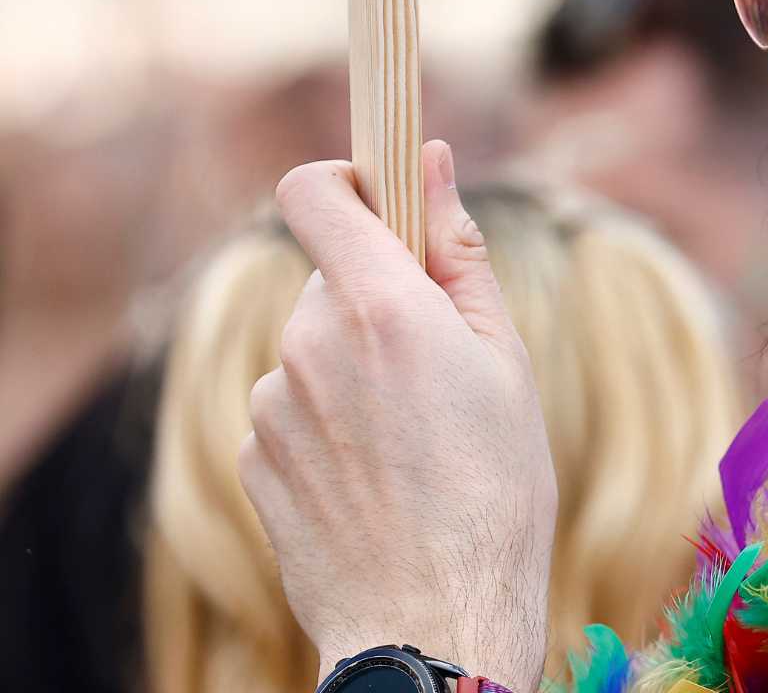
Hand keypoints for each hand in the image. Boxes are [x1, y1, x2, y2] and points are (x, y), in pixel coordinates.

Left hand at [242, 140, 556, 690]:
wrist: (434, 618)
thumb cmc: (495, 487)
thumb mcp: (505, 357)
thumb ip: (458, 250)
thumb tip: (431, 158)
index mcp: (380, 307)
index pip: (314, 192)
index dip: (345, 180)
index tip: (381, 198)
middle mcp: (309, 345)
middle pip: (331, 280)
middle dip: (379, 300)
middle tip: (441, 365)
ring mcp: (271, 405)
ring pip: (314, 349)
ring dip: (356, 370)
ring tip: (416, 440)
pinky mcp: (252, 458)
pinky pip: (293, 410)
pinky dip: (330, 424)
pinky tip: (379, 477)